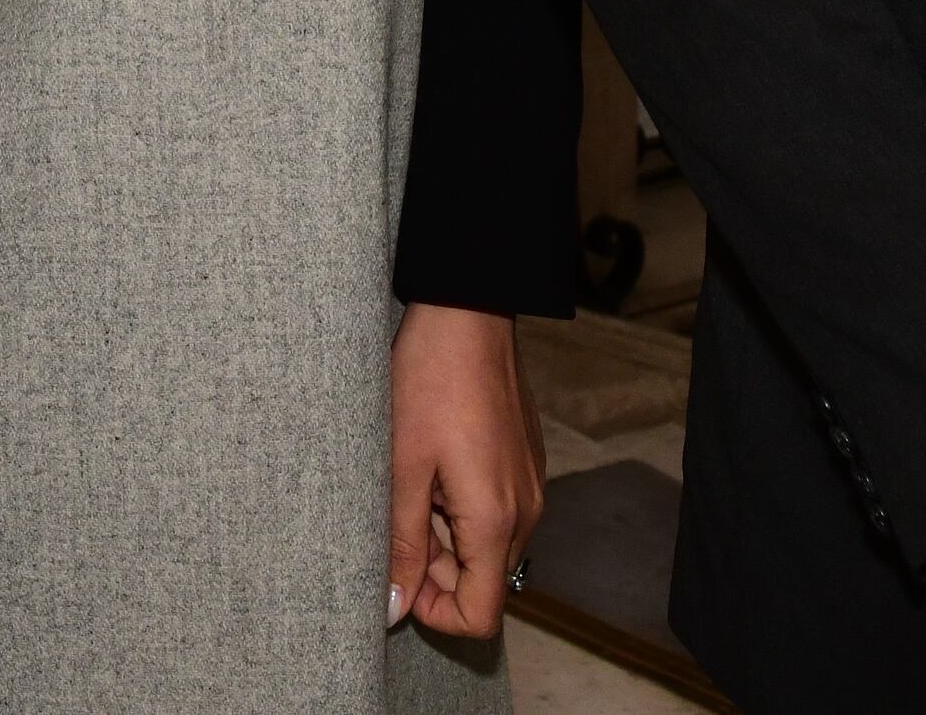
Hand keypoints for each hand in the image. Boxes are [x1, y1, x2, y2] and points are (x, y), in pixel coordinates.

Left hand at [386, 304, 544, 638]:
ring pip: (490, 547)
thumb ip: (402, 544)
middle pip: (485, 581)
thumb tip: (394, 608)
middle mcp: (525, 511)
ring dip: (447, 537)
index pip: (483, 614)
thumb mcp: (402, 468)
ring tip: (412, 485)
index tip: (401, 579)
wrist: (469, 312)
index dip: (437, 613)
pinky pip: (499, 512)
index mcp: (495, 520)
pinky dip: (464, 509)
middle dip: (436, 570)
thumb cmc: (429, 382)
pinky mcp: (526, 463)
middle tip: (396, 520)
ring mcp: (530, 485)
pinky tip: (435, 467)